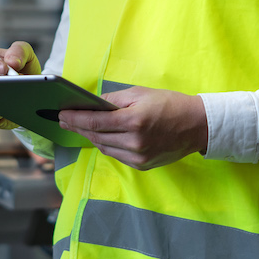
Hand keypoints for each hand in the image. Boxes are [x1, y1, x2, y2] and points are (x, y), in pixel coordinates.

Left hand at [58, 86, 207, 169]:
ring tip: (79, 127)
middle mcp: (135, 142)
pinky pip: (116, 155)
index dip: (74, 119)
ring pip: (104, 147)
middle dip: (78, 127)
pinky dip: (106, 145)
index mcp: (134, 121)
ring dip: (90, 137)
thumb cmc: (169, 104)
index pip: (94, 122)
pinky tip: (100, 136)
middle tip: (64, 120)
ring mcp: (139, 157)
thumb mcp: (139, 93)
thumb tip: (91, 105)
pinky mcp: (143, 165)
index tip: (61, 114)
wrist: (197, 125)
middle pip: (96, 136)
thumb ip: (113, 100)